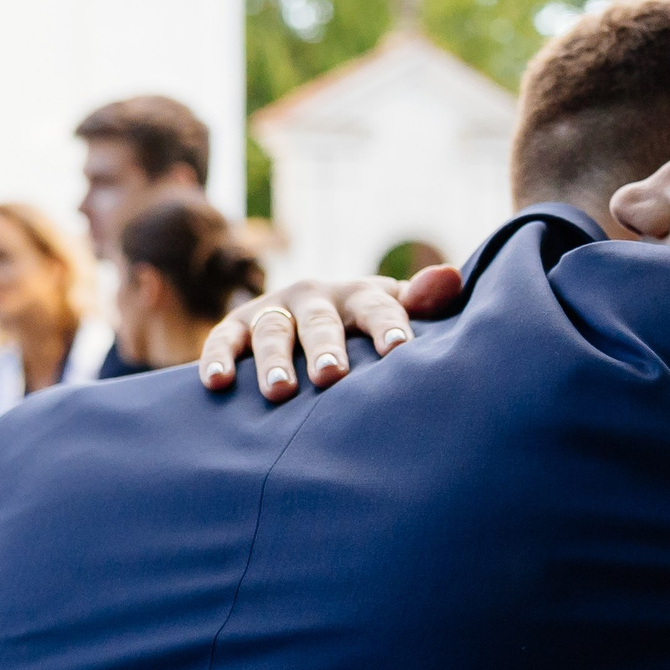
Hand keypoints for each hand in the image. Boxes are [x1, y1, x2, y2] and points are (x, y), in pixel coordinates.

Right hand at [198, 265, 464, 402]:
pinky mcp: (236, 327)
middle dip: (325, 348)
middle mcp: (314, 298)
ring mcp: (273, 311)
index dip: (389, 325)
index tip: (401, 351)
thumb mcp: (396, 312)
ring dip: (274, 360)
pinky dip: (218, 358)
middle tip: (332, 377)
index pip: (377, 305)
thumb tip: (451, 278)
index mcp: (360, 296)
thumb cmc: (368, 330)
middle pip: (320, 322)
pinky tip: (217, 383)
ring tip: (279, 392)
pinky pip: (224, 340)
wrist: (314, 324)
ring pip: (272, 332)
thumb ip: (422, 302)